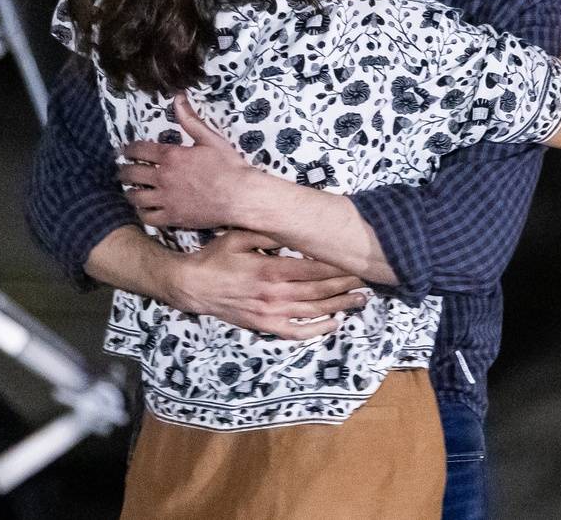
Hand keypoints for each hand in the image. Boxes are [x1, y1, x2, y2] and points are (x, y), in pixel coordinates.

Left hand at [118, 97, 268, 230]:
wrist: (240, 196)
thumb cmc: (228, 166)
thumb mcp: (210, 138)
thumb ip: (190, 119)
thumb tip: (178, 98)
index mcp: (171, 156)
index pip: (139, 150)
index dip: (128, 150)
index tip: (125, 151)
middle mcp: (163, 177)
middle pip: (132, 174)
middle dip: (124, 171)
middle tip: (123, 171)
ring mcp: (166, 199)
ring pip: (136, 197)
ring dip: (130, 192)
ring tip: (131, 190)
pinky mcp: (172, 217)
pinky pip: (148, 217)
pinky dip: (142, 213)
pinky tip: (144, 209)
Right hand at [163, 230, 367, 339]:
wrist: (192, 286)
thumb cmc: (216, 258)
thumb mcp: (240, 237)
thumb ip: (270, 235)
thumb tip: (296, 228)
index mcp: (271, 270)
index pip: (315, 269)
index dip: (338, 267)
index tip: (357, 262)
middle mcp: (275, 294)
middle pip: (320, 291)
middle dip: (346, 285)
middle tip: (368, 279)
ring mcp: (270, 313)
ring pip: (313, 312)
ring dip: (340, 306)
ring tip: (360, 300)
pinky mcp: (264, 326)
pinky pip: (296, 332)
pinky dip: (317, 330)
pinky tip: (334, 324)